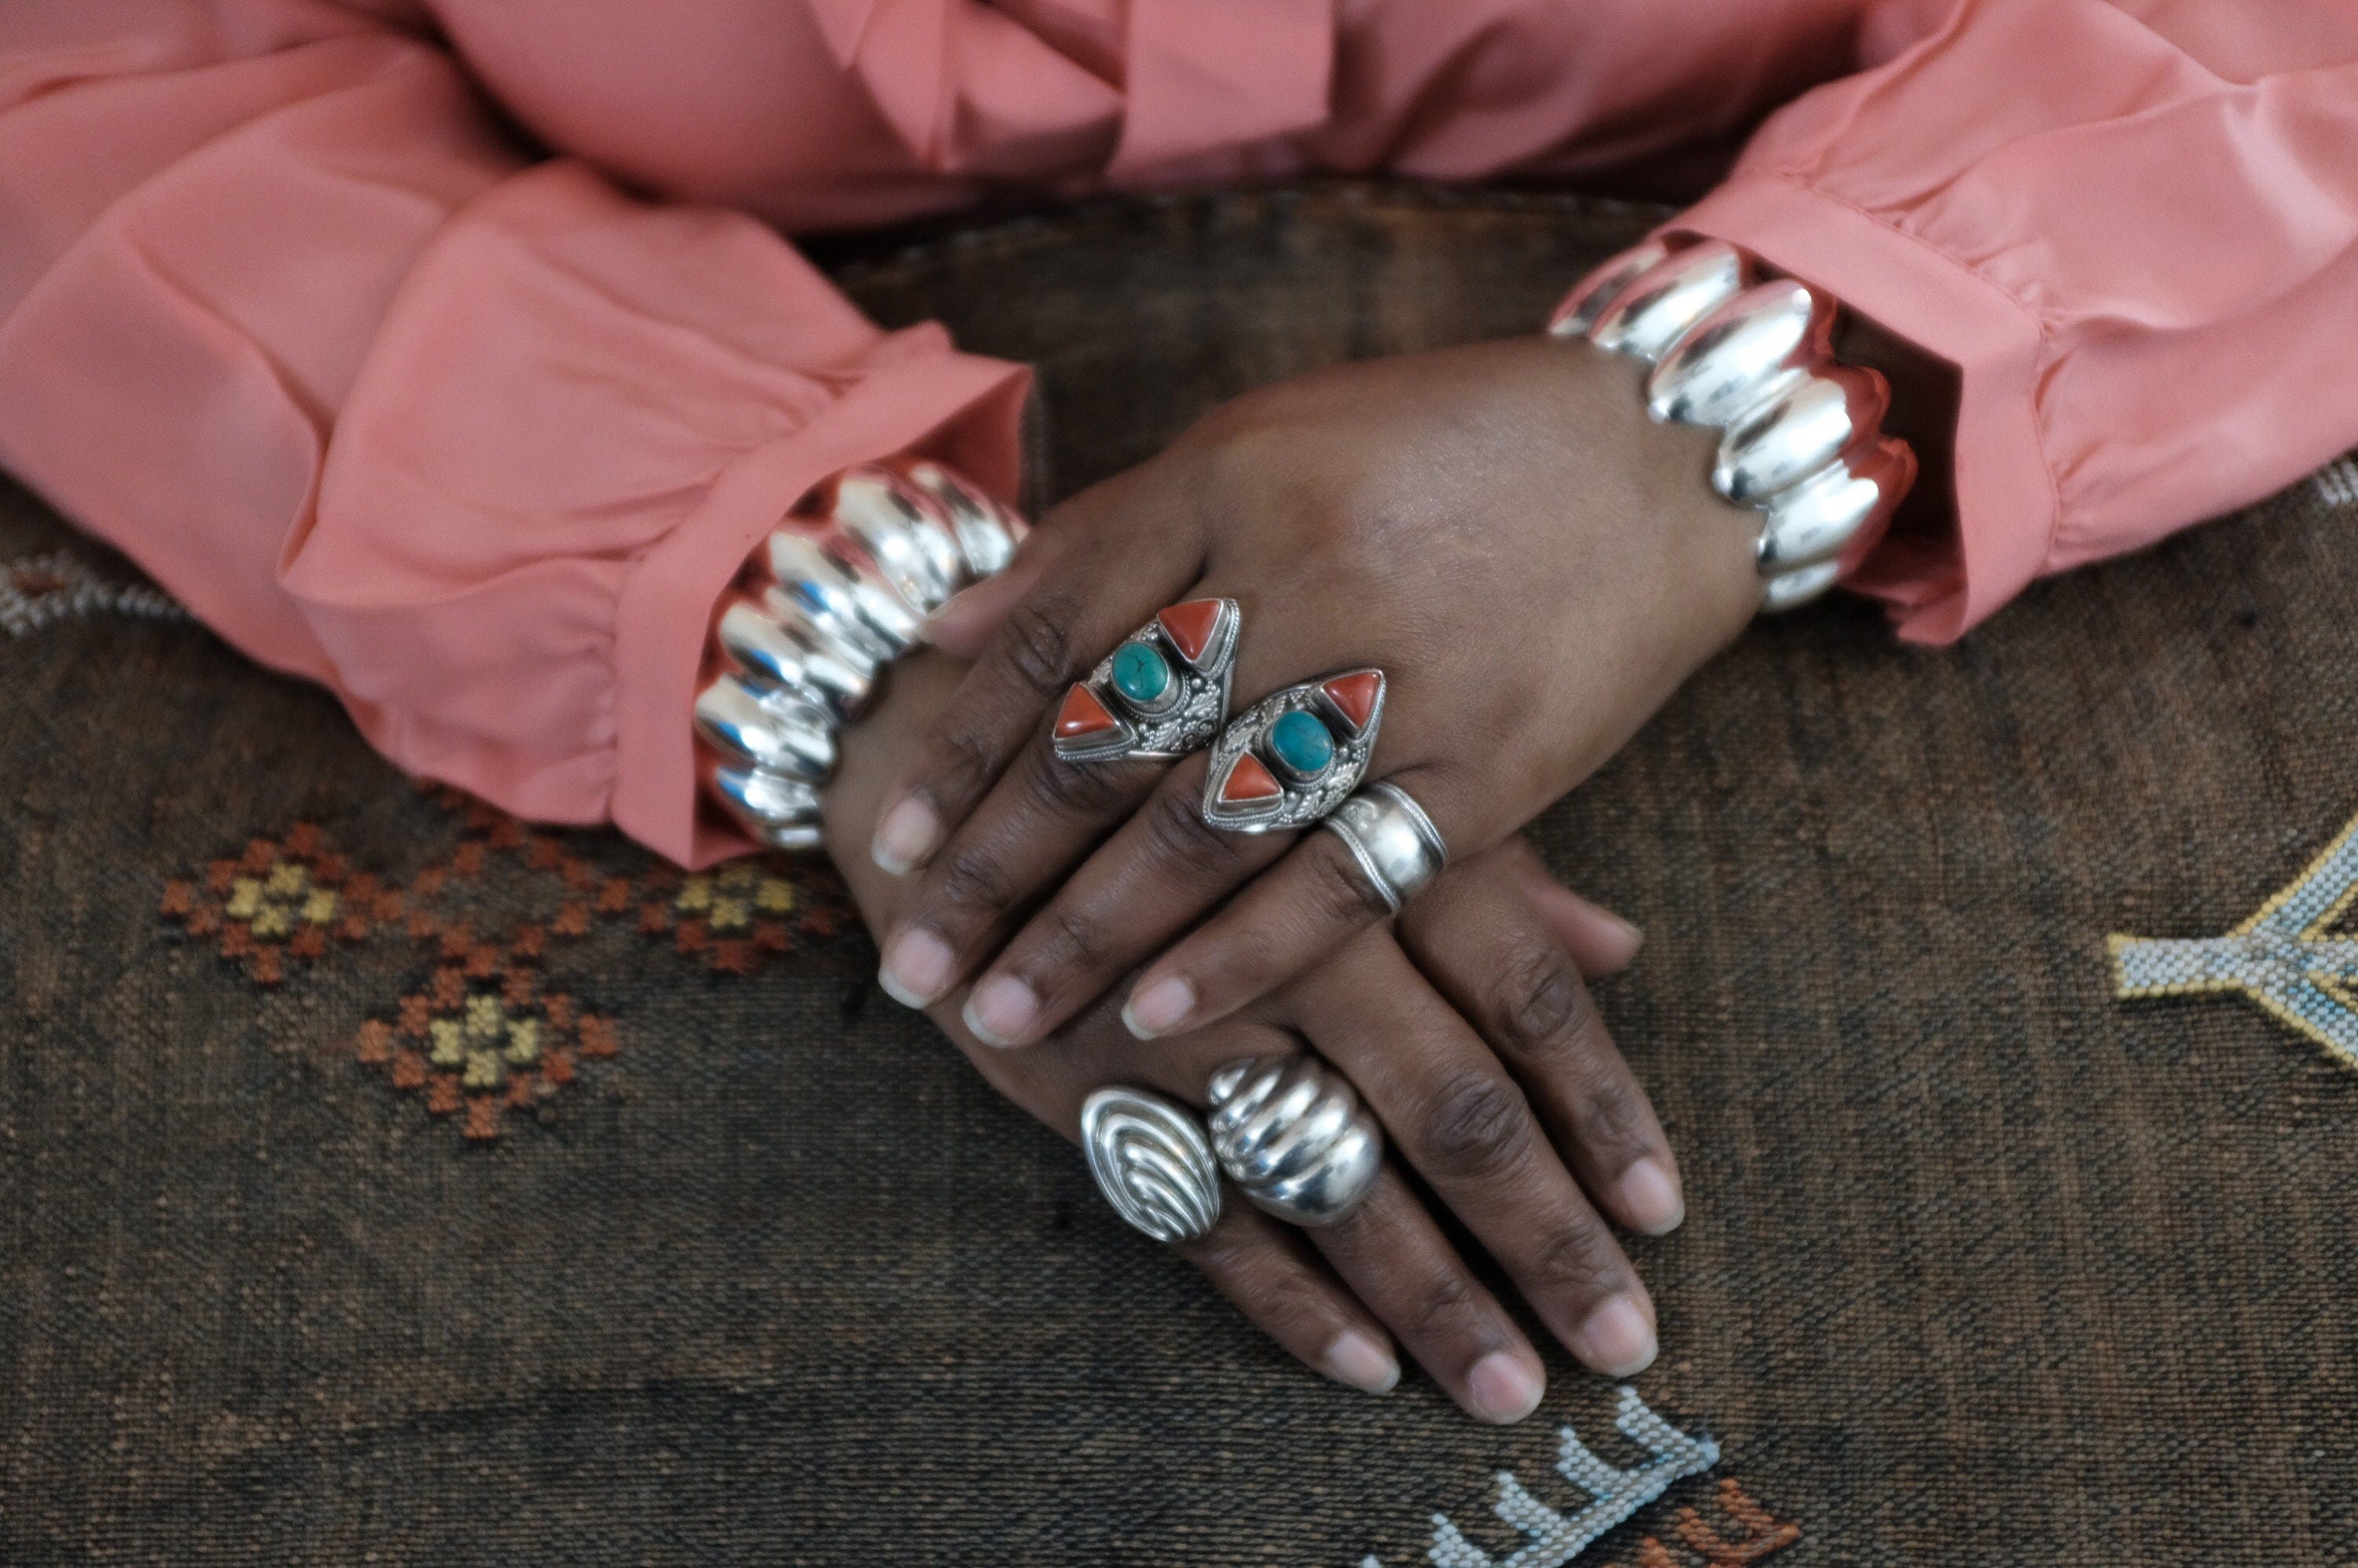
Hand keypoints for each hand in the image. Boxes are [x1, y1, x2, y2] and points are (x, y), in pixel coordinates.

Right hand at [826, 651, 1685, 1421]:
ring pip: (1332, 1180)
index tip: (1663, 1211)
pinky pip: (1199, 1214)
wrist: (946, 741)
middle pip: (1446, 1107)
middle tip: (1618, 1341)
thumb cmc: (1177, 746)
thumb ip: (1489, 868)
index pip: (1520, 996)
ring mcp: (1180, 1023)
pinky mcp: (1085, 1085)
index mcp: (1369, 841)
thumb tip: (1621, 948)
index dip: (1599, 1109)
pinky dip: (1281, 1296)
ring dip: (1427, 1294)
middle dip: (1540, 1234)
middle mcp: (1289, 937)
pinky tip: (1360, 1365)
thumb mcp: (1337, 771)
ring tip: (1504, 1384)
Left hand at [865, 334, 1760, 1049]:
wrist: (1665, 456)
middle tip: (910, 967)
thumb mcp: (1260, 443)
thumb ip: (1106, 539)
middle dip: (993, 870)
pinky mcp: (1483, 767)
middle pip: (1104, 750)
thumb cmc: (1442, 444)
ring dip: (1087, 935)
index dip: (961, 753)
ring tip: (998, 1018)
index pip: (1053, 639)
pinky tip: (1158, 1017)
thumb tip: (947, 619)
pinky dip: (1245, 954)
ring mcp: (1393, 678)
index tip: (890, 850)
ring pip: (1201, 828)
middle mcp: (1297, 578)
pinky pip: (1341, 878)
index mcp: (1228, 484)